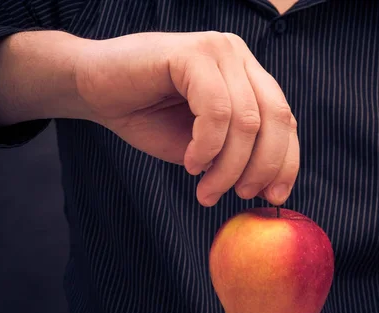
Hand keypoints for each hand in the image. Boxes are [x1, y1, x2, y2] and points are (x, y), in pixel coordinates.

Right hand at [74, 31, 298, 206]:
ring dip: (228, 166)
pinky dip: (207, 147)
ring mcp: (218, 50)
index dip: (285, 162)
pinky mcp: (193, 52)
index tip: (273, 197)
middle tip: (239, 195)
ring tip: (205, 189)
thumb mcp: (204, 145)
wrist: (93, 89)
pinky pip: (216, 111)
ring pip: (246, 121)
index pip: (284, 120)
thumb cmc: (147, 116)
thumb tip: (269, 187)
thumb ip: (236, 155)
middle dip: (261, 166)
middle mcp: (239, 57)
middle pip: (275, 119)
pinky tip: (190, 162)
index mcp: (247, 76)